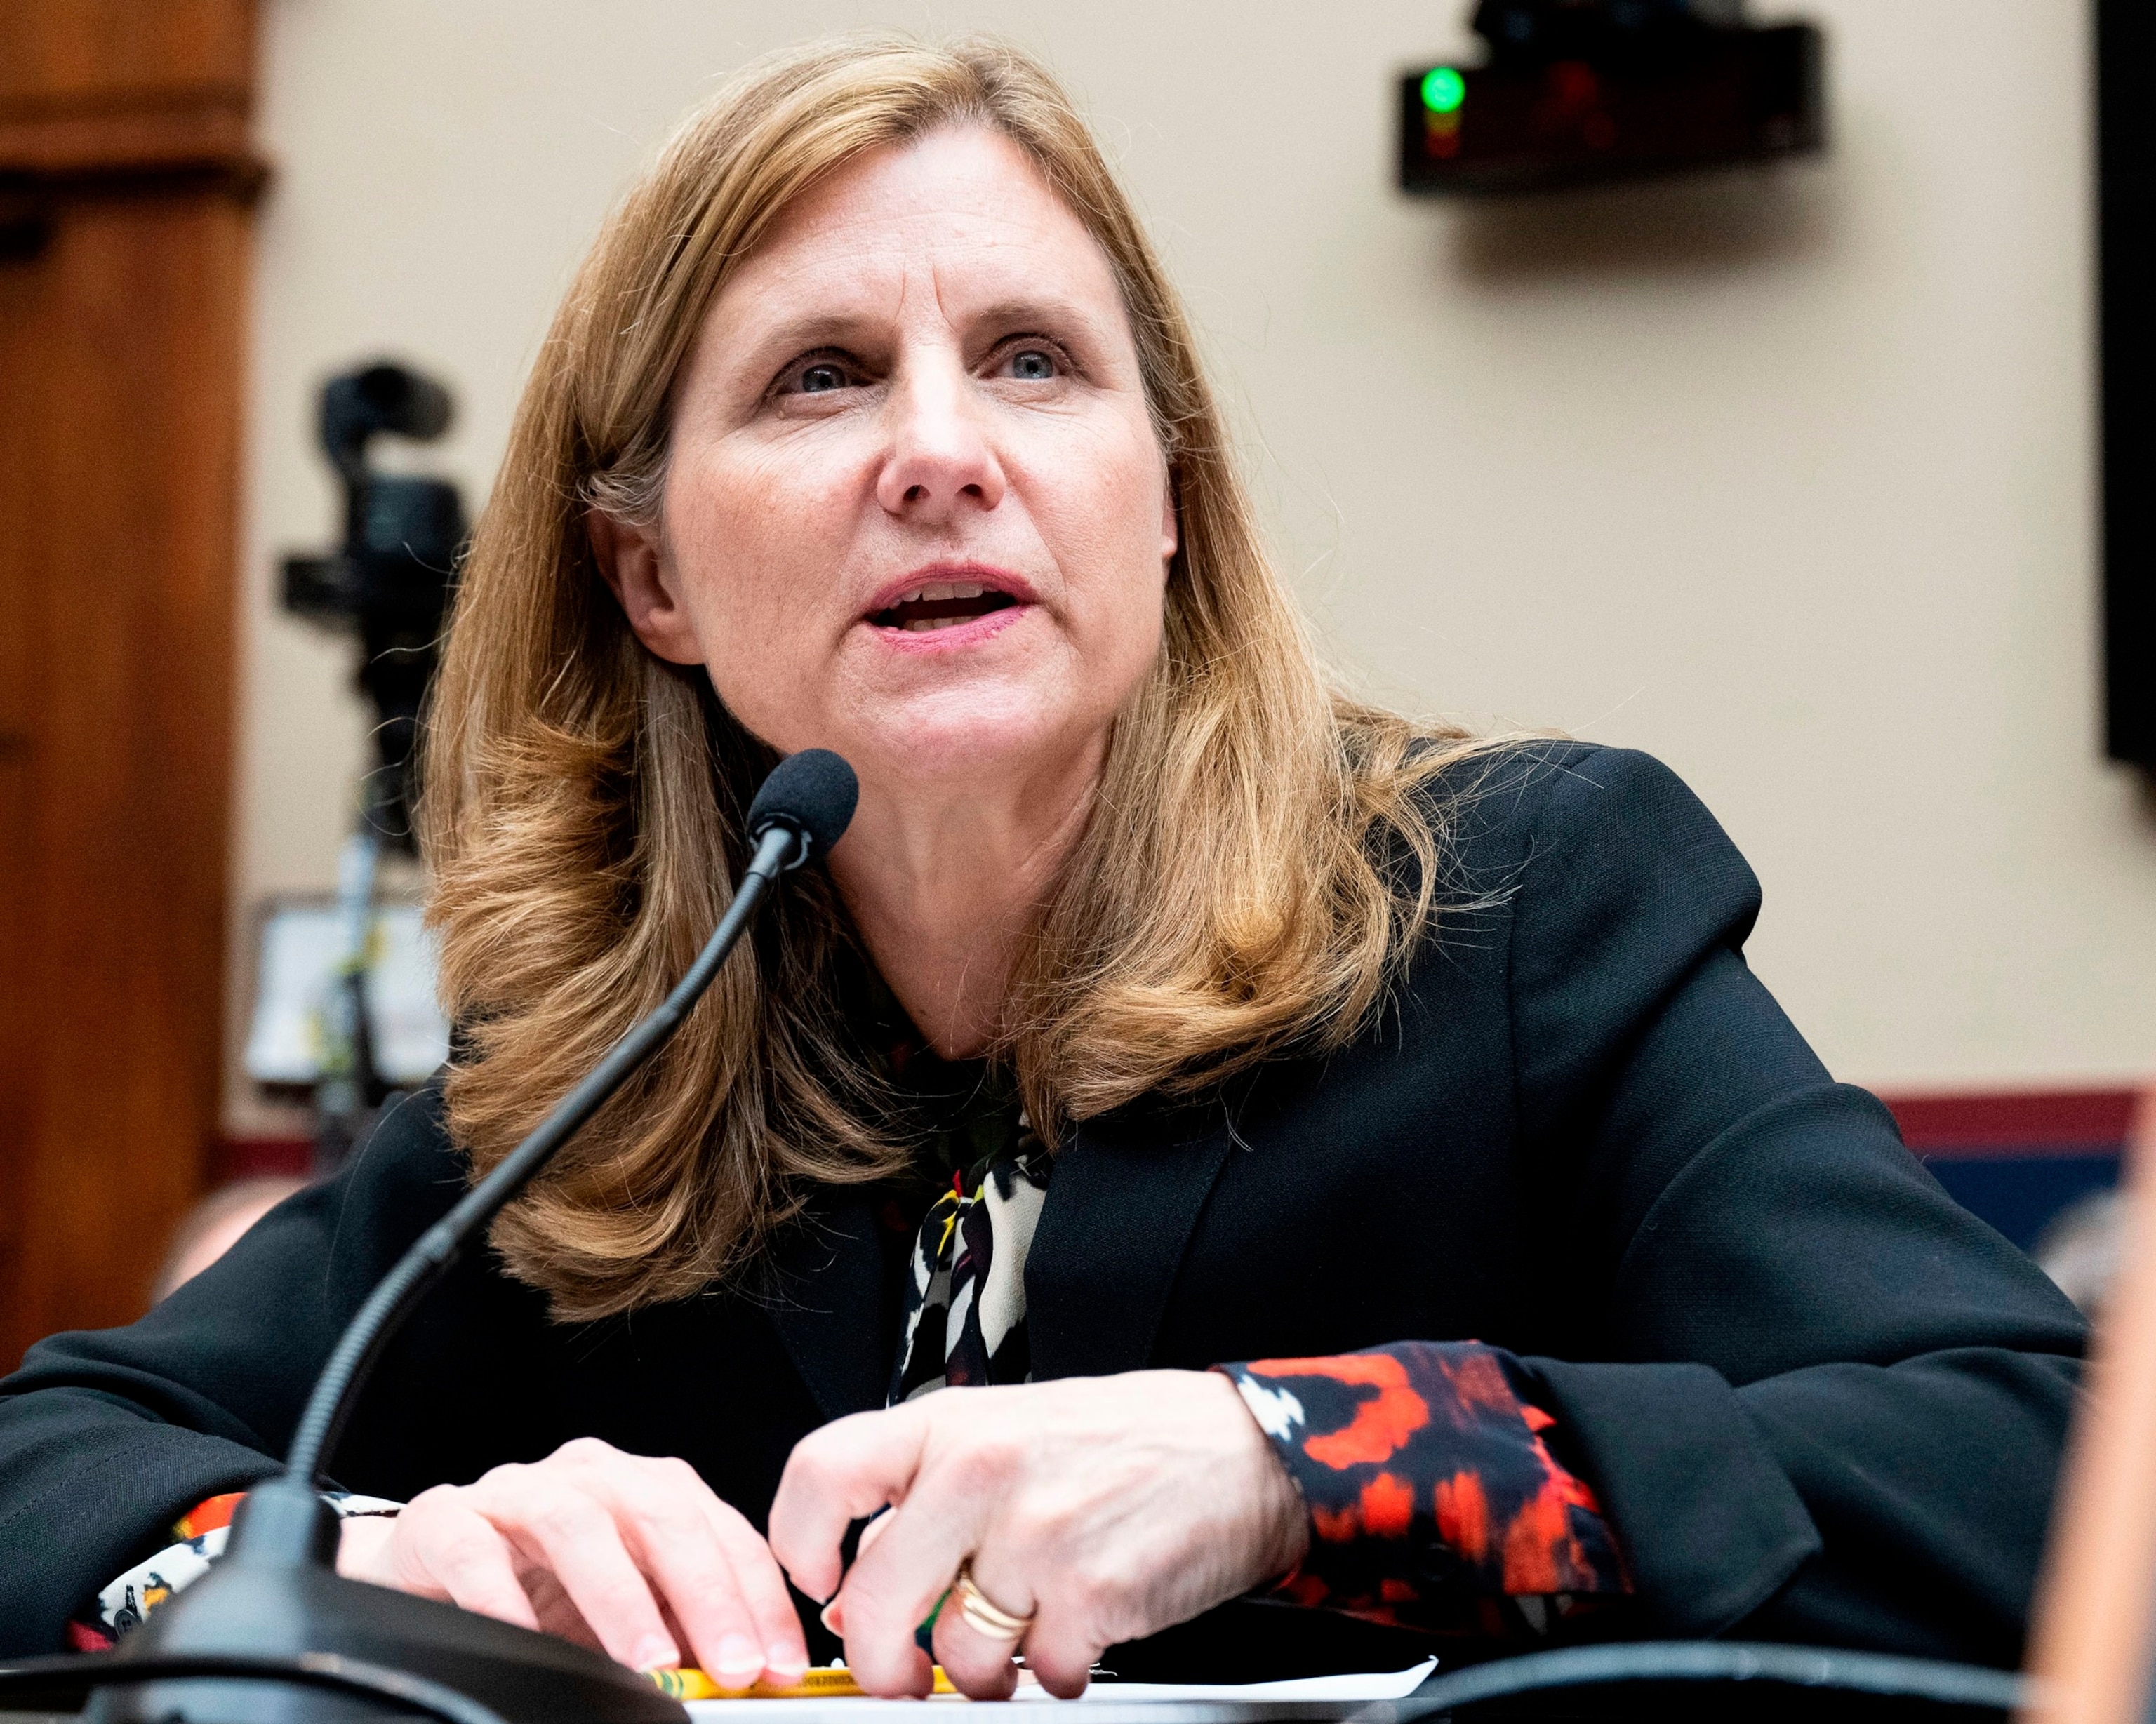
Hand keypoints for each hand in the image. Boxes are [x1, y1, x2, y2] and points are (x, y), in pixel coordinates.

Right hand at [335, 1436, 808, 1686]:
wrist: (429, 1566)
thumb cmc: (536, 1586)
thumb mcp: (624, 1607)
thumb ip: (679, 1627)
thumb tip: (743, 1676)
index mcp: (644, 1490)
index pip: (721, 1530)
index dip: (758, 1597)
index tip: (781, 1663)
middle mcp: (589, 1478)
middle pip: (661, 1513)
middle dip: (706, 1593)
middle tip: (733, 1665)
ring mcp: (516, 1492)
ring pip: (576, 1522)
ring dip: (619, 1594)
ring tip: (648, 1660)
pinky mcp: (445, 1519)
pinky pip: (475, 1549)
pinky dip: (501, 1596)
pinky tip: (526, 1639)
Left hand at [767, 1370, 1308, 1698]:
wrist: (1244, 1450)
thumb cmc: (1128, 1438)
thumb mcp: (1011, 1430)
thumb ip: (931, 1491)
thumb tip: (857, 1573)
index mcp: (952, 1423)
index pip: (823, 1472)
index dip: (798, 1541)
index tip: (818, 1580)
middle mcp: (982, 1472)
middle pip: (872, 1600)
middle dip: (882, 1662)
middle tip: (905, 1672)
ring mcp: (1036, 1535)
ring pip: (956, 1655)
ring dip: (984, 1671)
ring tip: (1022, 1635)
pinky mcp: (1091, 1594)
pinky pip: (1038, 1675)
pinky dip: (1057, 1671)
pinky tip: (1081, 1627)